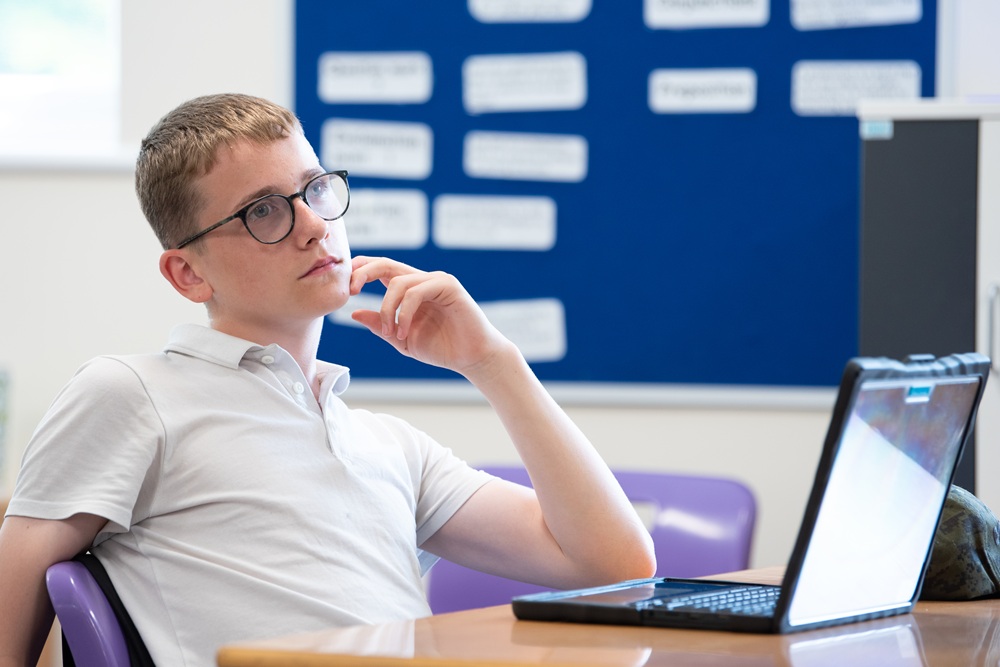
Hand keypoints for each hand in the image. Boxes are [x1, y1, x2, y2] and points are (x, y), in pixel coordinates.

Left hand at [348, 256, 513, 376]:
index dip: (360, 271)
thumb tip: (354, 312)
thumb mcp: (401, 338)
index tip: (346, 289)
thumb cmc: (442, 348)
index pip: (380, 269)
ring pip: (398, 281)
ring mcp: (436, 280)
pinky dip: (404, 312)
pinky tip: (404, 331)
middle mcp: (421, 280)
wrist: (473, 358)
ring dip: (387, 309)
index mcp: (409, 289)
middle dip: (363, 273)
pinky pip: (416, 291)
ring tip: (391, 333)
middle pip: (385, 263)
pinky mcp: (448, 286)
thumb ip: (379, 325)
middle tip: (351, 291)